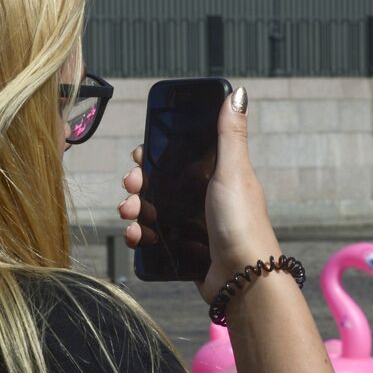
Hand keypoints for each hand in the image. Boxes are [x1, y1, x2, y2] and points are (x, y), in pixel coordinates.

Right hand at [118, 87, 281, 302]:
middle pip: (159, 184)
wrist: (243, 279)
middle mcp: (203, 200)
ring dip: (134, 209)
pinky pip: (153, 240)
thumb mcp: (234, 171)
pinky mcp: (184, 252)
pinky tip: (135, 236)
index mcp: (215, 177)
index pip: (178, 159)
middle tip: (130, 186)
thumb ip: (230, 134)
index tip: (140, 156)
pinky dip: (140, 236)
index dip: (156, 156)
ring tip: (129, 213)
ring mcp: (192, 227)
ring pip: (152, 211)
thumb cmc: (242, 222)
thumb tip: (237, 93)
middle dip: (138, 183)